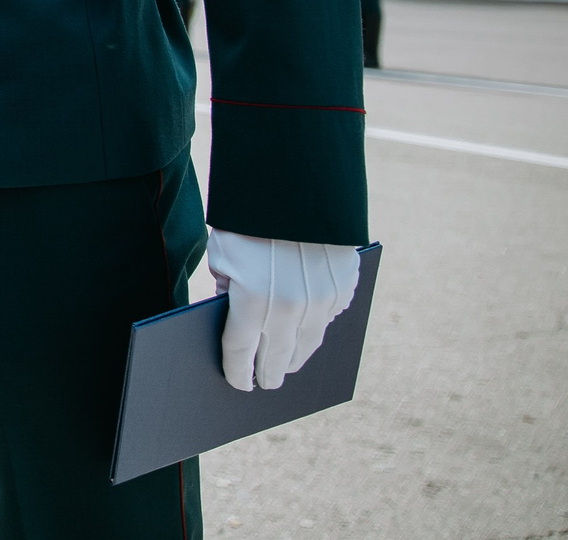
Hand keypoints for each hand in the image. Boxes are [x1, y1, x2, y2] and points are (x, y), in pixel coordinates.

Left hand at [207, 230, 361, 391]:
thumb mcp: (223, 254)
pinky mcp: (344, 288)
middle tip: (265, 382)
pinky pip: (329, 318)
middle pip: (278, 356)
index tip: (237, 384)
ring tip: (286, 364)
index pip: (241, 352)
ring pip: (309, 344)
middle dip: (269, 372)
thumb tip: (237, 322)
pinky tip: (305, 332)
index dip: (237, 372)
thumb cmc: (246, 219)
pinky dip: (316, 327)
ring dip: (296, 357)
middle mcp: (290, 307)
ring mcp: (322, 300)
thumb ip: (227, 292)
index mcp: (252, 301)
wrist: (294, 183)